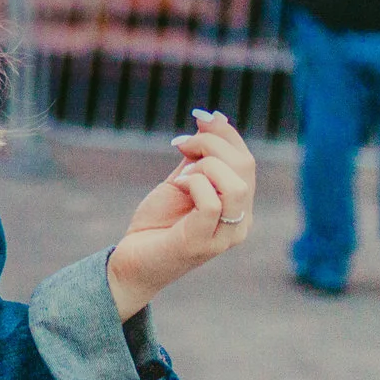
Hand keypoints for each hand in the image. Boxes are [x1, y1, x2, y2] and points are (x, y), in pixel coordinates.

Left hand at [105, 109, 255, 318]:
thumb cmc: (158, 222)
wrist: (132, 260)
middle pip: (245, 166)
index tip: (198, 119)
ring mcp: (224, 237)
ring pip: (235, 185)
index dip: (224, 132)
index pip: (246, 160)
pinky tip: (178, 186)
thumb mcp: (182, 180)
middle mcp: (240, 223)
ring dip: (204, 166)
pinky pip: (211, 204)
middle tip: (181, 144)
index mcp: (239, 207)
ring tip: (182, 174)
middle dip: (211, 142)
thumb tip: (215, 118)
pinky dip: (194, 184)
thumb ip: (199, 156)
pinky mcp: (201, 244)